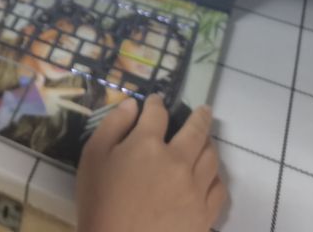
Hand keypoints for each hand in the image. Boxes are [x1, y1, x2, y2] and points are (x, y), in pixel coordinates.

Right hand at [76, 95, 226, 231]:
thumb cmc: (99, 201)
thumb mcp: (93, 157)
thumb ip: (112, 125)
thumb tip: (131, 105)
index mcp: (147, 144)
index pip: (157, 113)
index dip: (156, 103)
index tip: (155, 101)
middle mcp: (178, 160)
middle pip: (196, 131)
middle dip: (200, 116)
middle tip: (204, 110)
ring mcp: (195, 188)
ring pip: (212, 157)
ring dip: (209, 143)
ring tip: (207, 140)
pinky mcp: (205, 212)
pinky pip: (218, 187)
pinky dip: (216, 175)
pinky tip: (211, 174)